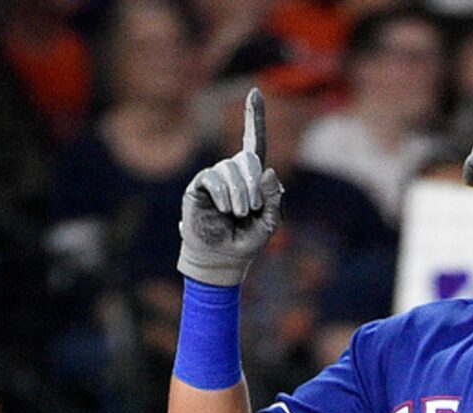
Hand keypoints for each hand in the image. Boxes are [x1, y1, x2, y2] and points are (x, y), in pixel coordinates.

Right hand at [179, 89, 282, 285]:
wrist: (222, 259)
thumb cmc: (246, 242)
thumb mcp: (269, 223)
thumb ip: (274, 199)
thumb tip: (269, 171)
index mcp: (251, 178)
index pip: (254, 143)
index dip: (254, 118)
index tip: (255, 92)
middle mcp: (232, 172)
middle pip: (246, 160)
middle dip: (253, 185)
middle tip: (251, 209)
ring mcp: (214, 177)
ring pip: (229, 170)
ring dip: (239, 195)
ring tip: (238, 214)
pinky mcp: (199, 186)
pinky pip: (212, 178)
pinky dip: (222, 194)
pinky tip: (224, 209)